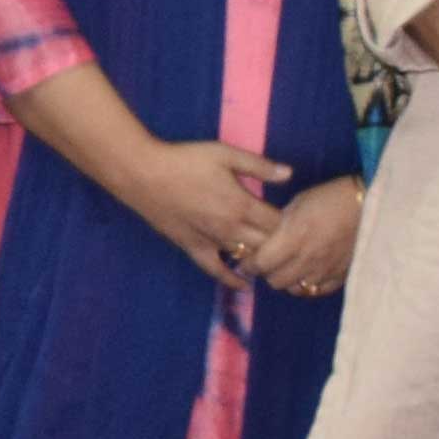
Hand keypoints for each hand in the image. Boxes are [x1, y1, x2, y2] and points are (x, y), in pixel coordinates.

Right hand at [120, 136, 292, 285]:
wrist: (143, 173)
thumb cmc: (185, 160)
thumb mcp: (224, 154)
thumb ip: (258, 166)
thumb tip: (290, 174)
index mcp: (241, 204)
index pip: (279, 224)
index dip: (292, 224)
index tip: (295, 219)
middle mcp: (230, 228)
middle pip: (267, 246)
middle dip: (281, 244)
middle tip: (288, 239)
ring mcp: (211, 241)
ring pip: (246, 259)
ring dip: (261, 260)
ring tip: (274, 259)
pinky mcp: (193, 248)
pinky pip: (215, 270)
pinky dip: (231, 279)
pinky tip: (243, 284)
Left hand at [248, 179, 365, 298]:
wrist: (367, 205)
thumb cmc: (328, 199)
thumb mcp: (296, 205)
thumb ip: (277, 226)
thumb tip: (261, 241)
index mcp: (293, 238)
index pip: (260, 264)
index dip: (249, 264)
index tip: (245, 261)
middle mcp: (307, 259)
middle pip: (275, 281)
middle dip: (267, 272)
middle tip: (268, 263)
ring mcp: (325, 270)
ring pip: (294, 289)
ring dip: (287, 280)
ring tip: (288, 268)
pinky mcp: (341, 276)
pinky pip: (317, 290)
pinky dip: (308, 285)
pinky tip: (307, 273)